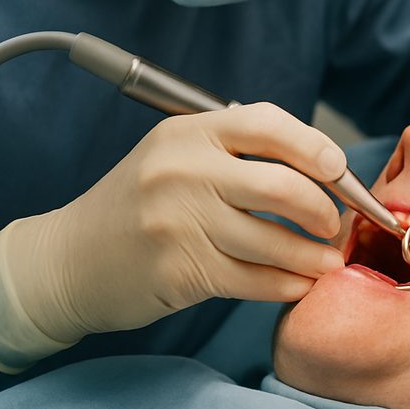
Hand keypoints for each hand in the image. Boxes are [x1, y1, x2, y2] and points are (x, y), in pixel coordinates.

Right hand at [0, 103, 346, 371]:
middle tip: (335, 225)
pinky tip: (298, 283)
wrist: (68, 259)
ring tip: (328, 261)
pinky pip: (252, 279)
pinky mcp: (178, 270)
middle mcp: (183, 170)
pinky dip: (286, 284)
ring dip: (313, 256)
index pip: (266, 124)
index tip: (340, 169)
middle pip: (281, 186)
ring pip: (273, 241)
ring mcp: (178, 221)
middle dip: (324, 209)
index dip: (315, 146)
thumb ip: (235, 152)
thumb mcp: (175, 156)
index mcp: (188, 132)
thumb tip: (321, 165)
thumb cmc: (138, 204)